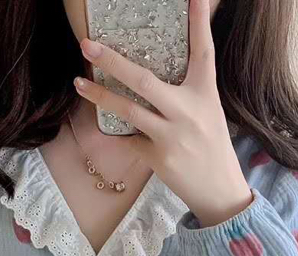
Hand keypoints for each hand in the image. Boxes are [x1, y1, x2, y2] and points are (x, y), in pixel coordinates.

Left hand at [75, 0, 252, 227]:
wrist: (218, 190)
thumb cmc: (211, 147)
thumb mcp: (208, 112)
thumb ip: (187, 92)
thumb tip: (155, 73)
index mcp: (204, 95)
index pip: (203, 52)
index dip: (199, 22)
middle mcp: (188, 112)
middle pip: (144, 80)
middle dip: (112, 61)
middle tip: (88, 44)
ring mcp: (171, 136)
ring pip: (128, 111)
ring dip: (100, 96)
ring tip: (79, 82)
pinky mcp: (158, 158)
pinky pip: (130, 140)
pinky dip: (122, 135)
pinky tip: (114, 131)